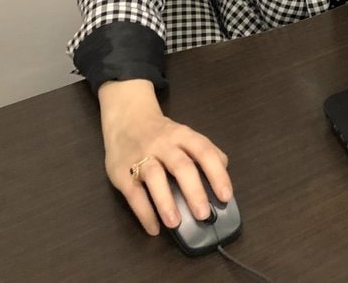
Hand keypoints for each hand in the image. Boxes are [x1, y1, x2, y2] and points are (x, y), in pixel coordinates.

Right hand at [98, 79, 231, 234]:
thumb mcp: (185, 135)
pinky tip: (153, 229)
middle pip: (181, 166)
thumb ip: (203, 151)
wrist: (126, 119)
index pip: (205, 152)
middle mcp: (164, 144)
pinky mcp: (121, 171)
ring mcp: (141, 156)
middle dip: (194, 191)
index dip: (217, 174)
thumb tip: (223, 174)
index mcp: (184, 135)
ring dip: (166, 202)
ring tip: (175, 224)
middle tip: (203, 215)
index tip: (226, 196)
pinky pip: (133, 193)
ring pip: (155, 177)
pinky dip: (144, 213)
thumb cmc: (162, 134)